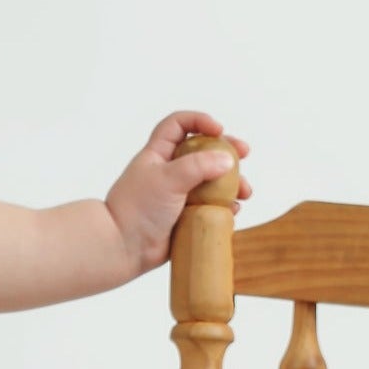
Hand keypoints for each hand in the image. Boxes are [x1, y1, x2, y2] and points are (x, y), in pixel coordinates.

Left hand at [106, 110, 252, 276]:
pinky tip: (232, 211)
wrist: (123, 247)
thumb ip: (199, 166)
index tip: (218, 130)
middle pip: (202, 152)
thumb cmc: (138, 208)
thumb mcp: (168, 178)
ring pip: (211, 182)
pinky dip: (223, 207)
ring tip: (245, 192)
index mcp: (158, 154)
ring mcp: (178, 195)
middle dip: (225, 151)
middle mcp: (169, 172)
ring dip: (231, 183)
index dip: (199, 121)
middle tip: (244, 153)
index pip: (178, 125)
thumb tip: (227, 161)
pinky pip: (210, 207)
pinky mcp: (184, 217)